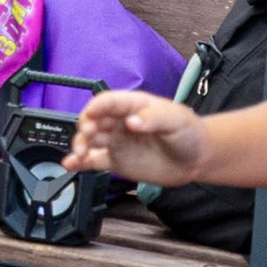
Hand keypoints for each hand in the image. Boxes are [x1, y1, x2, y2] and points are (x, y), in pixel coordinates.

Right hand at [68, 86, 205, 184]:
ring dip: (80, 144)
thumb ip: (155, 118)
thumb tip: (133, 121)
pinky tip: (70, 165)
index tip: (91, 115)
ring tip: (79, 154)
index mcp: (133, 105)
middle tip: (88, 135)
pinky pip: (94, 161)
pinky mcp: (117, 161)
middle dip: (85, 126)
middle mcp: (120, 122)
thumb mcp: (176, 120)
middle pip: (94, 120)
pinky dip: (80, 163)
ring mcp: (117, 141)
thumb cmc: (188, 133)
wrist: (196, 159)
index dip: (97, 107)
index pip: (109, 101)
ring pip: (90, 140)